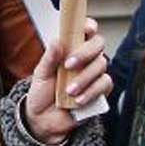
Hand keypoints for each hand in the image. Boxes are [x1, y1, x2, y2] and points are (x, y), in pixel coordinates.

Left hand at [25, 19, 110, 141]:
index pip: (85, 31)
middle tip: (69, 65)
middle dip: (85, 53)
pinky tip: (78, 100)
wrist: (43, 119)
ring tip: (69, 90)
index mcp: (70, 49)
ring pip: (101, 65)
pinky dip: (91, 92)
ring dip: (84, 78)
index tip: (85, 29)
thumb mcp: (40, 74)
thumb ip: (49, 57)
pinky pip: (104, 85)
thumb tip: (56, 41)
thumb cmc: (43, 92)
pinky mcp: (100, 91)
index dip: (88, 26)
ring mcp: (94, 74)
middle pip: (98, 45)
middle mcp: (85, 59)